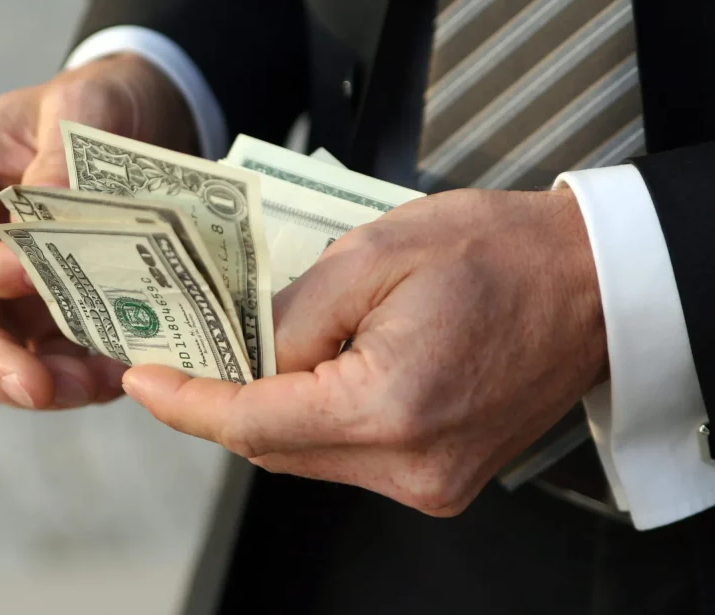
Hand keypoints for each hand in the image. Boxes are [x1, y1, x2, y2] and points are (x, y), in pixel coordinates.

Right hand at [0, 54, 197, 408]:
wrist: (135, 124)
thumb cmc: (93, 105)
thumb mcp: (81, 103)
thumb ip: (62, 152)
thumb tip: (52, 209)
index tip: (32, 277)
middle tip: (38, 386)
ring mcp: (0, 294)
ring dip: (42, 384)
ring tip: (95, 384)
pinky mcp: (45, 322)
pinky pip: (50, 365)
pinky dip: (80, 380)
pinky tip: (120, 373)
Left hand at [122, 188, 607, 514]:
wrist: (588, 282)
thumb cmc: (499, 253)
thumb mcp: (375, 251)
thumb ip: (292, 312)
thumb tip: (242, 349)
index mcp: (391, 406)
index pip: (253, 422)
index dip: (187, 402)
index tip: (143, 379)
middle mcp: (410, 464)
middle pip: (272, 447)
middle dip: (218, 402)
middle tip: (178, 356)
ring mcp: (429, 481)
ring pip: (304, 455)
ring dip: (263, 410)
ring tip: (236, 358)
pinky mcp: (439, 477)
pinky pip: (344, 457)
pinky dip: (308, 420)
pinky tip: (297, 377)